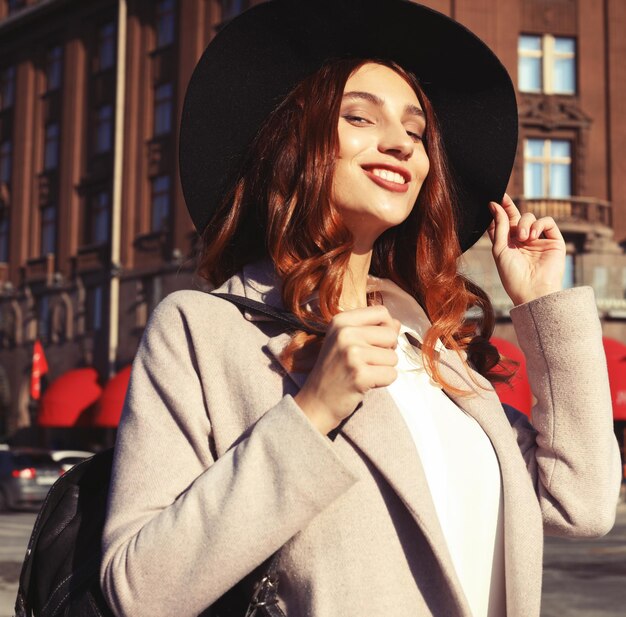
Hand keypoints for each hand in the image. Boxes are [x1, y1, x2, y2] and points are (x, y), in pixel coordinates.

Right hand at [294, 305, 399, 434]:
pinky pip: (391, 374)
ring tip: (363, 372)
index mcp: (341, 321)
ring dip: (384, 368)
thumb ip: (372, 328)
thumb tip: (397, 323)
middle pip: (391, 334)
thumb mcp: (346, 340)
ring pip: (393, 357)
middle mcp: (345, 333)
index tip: (372, 342)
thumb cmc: (336, 369)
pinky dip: (383, 382)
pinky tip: (365, 383)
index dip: (385, 328)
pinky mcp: (360, 374)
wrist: (317, 401)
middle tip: (367, 361)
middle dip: (386, 350)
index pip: (381, 312)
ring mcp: (351, 354)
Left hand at [487, 194, 565, 304]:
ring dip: (525, 224)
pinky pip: (547, 222)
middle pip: (517, 218)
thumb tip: (494, 205)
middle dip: (509, 207)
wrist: (532, 290)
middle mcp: (523, 241)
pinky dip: (539, 224)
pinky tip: (532, 236)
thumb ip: (499, 227)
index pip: (503, 224)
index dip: (499, 211)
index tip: (492, 200)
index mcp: (508, 245)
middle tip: (503, 198)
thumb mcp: (500, 249)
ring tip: (523, 238)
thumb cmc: (512, 275)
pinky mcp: (554, 241)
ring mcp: (538, 240)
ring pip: (531, 218)